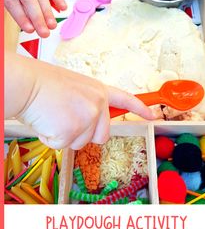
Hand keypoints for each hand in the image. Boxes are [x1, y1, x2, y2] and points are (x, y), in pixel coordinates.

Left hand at [4, 0, 66, 37]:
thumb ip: (13, 1)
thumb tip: (26, 19)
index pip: (13, 3)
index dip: (21, 17)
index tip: (30, 29)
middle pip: (29, 1)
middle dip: (38, 18)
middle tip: (44, 32)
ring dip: (48, 11)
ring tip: (52, 25)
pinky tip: (62, 8)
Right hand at [5, 52, 157, 149]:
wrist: (26, 84)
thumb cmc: (44, 83)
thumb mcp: (74, 87)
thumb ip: (88, 102)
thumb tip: (92, 118)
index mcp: (98, 91)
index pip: (126, 99)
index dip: (140, 108)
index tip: (153, 114)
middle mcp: (98, 105)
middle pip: (102, 136)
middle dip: (85, 134)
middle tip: (65, 118)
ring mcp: (87, 119)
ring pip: (80, 143)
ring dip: (65, 135)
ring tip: (52, 115)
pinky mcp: (72, 132)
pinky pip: (62, 145)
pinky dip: (51, 138)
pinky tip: (46, 121)